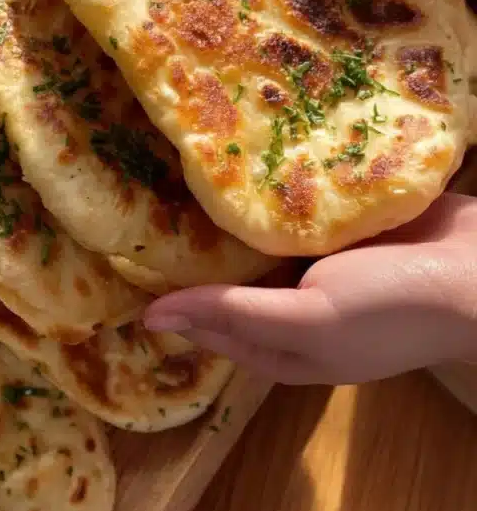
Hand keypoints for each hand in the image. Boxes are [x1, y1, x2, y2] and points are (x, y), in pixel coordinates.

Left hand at [144, 193, 476, 384]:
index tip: (122, 261)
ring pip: (254, 244)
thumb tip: (151, 321)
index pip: (208, 324)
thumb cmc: (389, 306)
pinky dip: (262, 196)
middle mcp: (293, 308)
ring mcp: (317, 266)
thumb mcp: (307, 320)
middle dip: (191, 251)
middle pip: (227, 283)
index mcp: (282, 345)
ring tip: (173, 175)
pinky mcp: (337, 229)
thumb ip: (232, 313)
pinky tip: (233, 165)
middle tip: (140, 203)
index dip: (170, 300)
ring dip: (222, 218)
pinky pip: (287, 215)